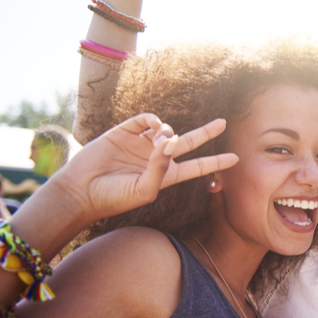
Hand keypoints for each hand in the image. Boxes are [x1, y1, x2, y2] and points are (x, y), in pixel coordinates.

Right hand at [49, 114, 237, 223]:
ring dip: (169, 131)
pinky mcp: (124, 132)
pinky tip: (154, 126)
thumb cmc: (114, 197)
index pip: (197, 167)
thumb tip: (172, 140)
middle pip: (188, 142)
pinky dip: (153, 119)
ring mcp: (140, 144)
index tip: (236, 158)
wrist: (81, 190)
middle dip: (206, 132)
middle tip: (224, 122)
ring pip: (166, 129)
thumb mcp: (144, 189)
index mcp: (166, 175)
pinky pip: (145, 120)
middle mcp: (156, 158)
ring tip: (160, 141)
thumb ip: (162, 167)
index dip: (216, 162)